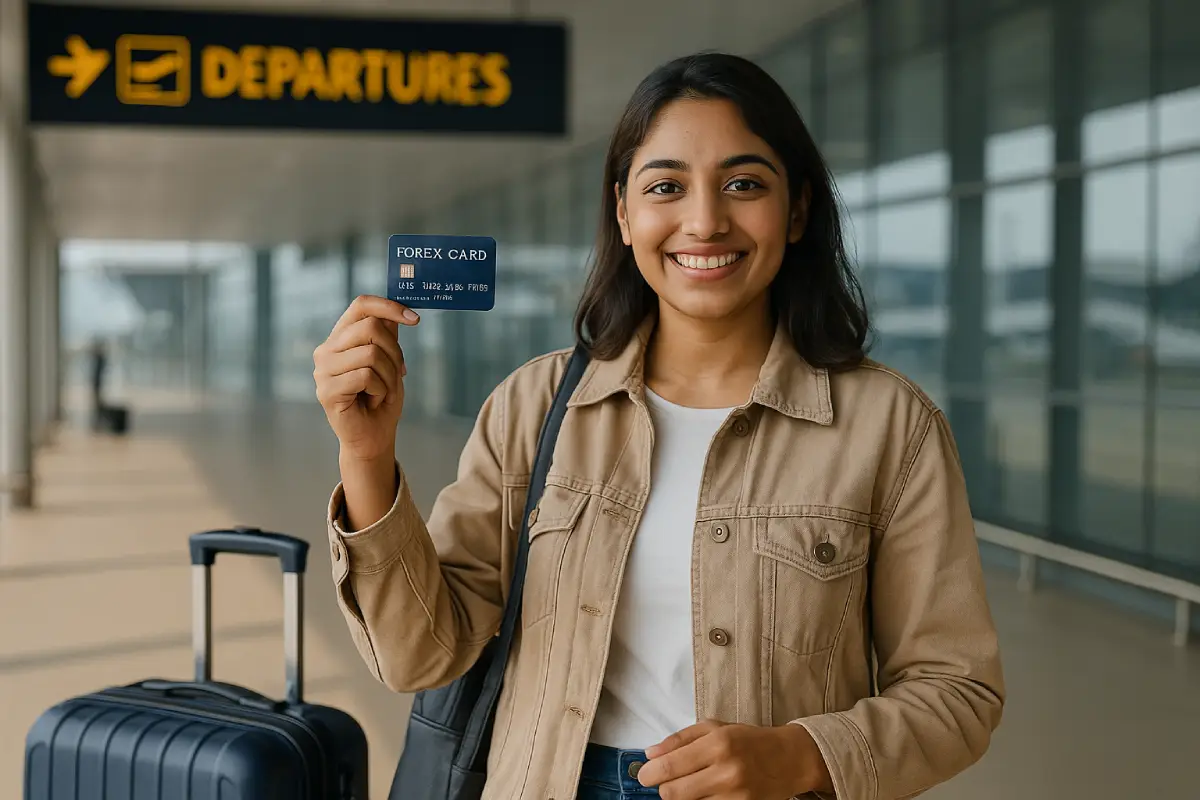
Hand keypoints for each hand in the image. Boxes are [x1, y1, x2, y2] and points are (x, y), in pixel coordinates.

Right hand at [313, 295, 418, 462]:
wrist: (373, 437)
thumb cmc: (381, 399)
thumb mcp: (390, 361)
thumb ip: (387, 335)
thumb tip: (396, 308)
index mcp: (340, 338)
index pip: (361, 305)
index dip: (389, 306)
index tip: (415, 319)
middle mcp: (326, 350)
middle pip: (370, 327)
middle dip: (395, 351)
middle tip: (399, 372)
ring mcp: (322, 371)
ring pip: (371, 353)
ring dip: (389, 376)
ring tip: (383, 391)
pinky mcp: (326, 391)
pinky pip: (366, 376)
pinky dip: (381, 390)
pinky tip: (375, 401)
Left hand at [636, 719, 831, 798]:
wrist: (789, 759)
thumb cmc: (749, 740)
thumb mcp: (715, 728)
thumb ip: (679, 739)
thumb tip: (650, 753)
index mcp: (718, 744)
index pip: (670, 767)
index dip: (649, 774)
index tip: (644, 774)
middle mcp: (726, 772)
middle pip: (673, 793)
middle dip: (663, 788)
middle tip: (666, 781)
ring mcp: (735, 796)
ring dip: (682, 797)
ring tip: (691, 784)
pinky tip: (704, 793)